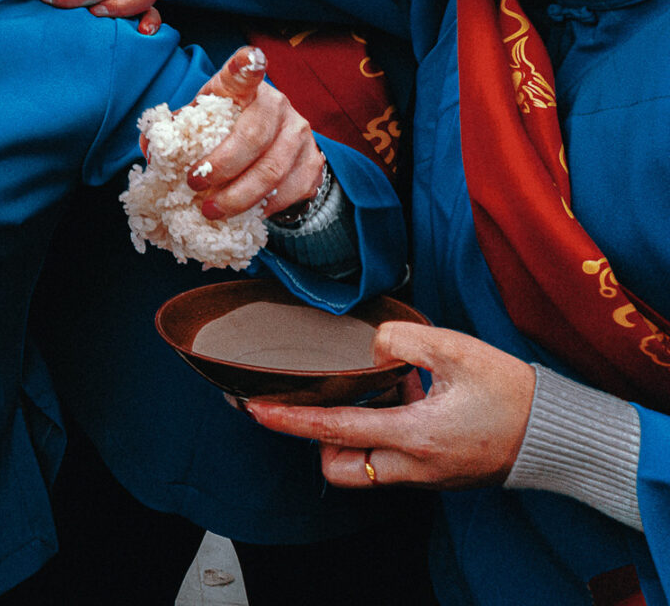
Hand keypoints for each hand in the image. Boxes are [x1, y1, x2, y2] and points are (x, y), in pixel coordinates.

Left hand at [185, 46, 324, 219]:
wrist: (275, 145)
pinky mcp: (313, 162)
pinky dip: (264, 207)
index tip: (249, 59)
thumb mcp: (201, 120)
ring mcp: (299, 134)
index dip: (247, 66)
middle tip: (195, 185)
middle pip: (254, 136)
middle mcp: (277, 105)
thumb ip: (177, 130)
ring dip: (239, 196)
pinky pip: (290, 192)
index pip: (245, 73)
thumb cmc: (228, 128)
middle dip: (221, 166)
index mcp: (244, 89)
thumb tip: (150, 146)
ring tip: (212, 211)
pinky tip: (245, 213)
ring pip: (273, 171)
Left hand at [247, 322, 535, 490]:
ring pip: (364, 467)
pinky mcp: (437, 474)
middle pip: (338, 467)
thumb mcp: (457, 351)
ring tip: (379, 392)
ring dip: (355, 435)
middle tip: (329, 400)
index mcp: (413, 437)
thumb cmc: (513, 394)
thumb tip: (370, 344)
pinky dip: (385, 433)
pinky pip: (392, 461)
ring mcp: (425, 476)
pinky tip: (408, 396)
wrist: (561, 435)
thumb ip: (402, 340)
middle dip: (320, 440)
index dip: (290, 420)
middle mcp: (413, 467)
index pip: (334, 431)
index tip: (256, 411)